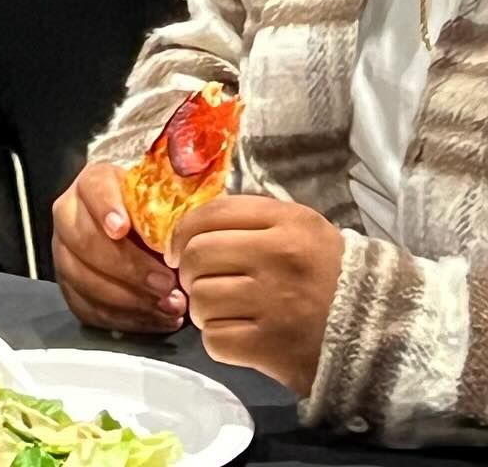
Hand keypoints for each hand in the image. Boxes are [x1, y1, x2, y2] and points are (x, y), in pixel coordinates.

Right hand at [52, 163, 187, 334]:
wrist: (136, 232)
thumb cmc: (153, 213)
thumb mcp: (163, 197)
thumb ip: (174, 205)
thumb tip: (194, 222)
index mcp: (93, 183)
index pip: (94, 190)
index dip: (106, 209)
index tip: (122, 228)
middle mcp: (69, 215)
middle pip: (85, 241)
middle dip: (128, 267)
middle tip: (166, 283)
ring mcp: (63, 252)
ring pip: (82, 279)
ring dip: (128, 300)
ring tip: (169, 307)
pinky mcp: (68, 286)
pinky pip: (87, 308)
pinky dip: (124, 319)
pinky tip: (156, 319)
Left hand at [168, 196, 344, 396]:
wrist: (385, 333)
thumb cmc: (332, 277)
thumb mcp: (303, 231)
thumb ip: (252, 222)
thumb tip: (193, 231)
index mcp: (286, 222)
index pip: (211, 213)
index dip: (181, 232)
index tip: (176, 251)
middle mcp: (278, 256)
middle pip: (197, 255)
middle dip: (188, 273)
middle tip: (198, 285)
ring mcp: (275, 303)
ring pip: (201, 299)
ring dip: (202, 310)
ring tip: (221, 313)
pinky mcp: (273, 347)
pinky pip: (215, 340)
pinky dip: (217, 342)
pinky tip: (235, 338)